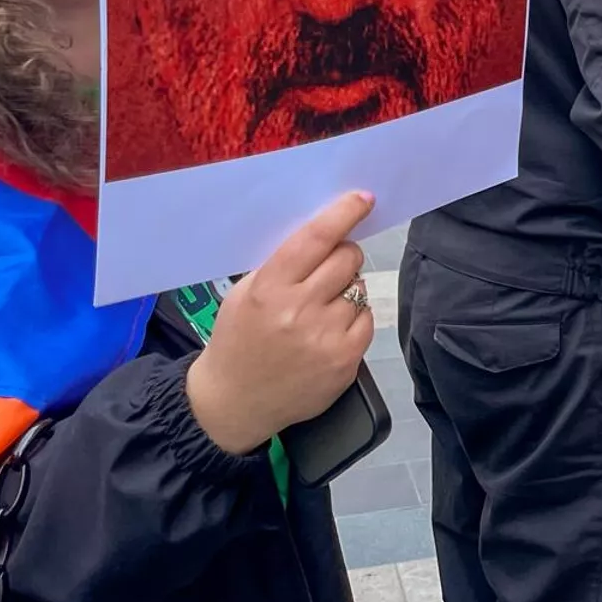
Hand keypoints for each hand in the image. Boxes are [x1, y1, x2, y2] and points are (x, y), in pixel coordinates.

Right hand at [187, 190, 377, 453]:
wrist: (234, 402)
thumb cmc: (239, 340)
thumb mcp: (245, 294)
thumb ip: (282, 265)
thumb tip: (327, 233)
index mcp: (269, 288)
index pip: (315, 238)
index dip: (343, 214)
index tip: (363, 199)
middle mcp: (299, 311)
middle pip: (347, 258)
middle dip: (343, 256)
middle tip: (328, 269)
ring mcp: (325, 337)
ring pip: (360, 287)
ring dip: (347, 290)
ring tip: (321, 309)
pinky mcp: (345, 360)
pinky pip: (367, 319)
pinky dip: (354, 318)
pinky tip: (330, 330)